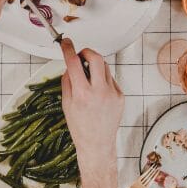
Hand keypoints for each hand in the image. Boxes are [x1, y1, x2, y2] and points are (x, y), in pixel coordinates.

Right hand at [60, 39, 123, 171]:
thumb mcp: (66, 104)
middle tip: (80, 54)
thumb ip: (67, 81)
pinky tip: (97, 92)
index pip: (74, 63)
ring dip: (95, 66)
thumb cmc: (80, 128)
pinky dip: (102, 79)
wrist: (97, 144)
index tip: (66, 43)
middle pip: (96, 57)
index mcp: (82, 94)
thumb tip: (69, 65)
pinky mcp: (120, 96)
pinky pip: (110, 79)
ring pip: (105, 67)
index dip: (68, 49)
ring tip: (88, 77)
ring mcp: (112, 93)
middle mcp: (99, 92)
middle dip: (86, 51)